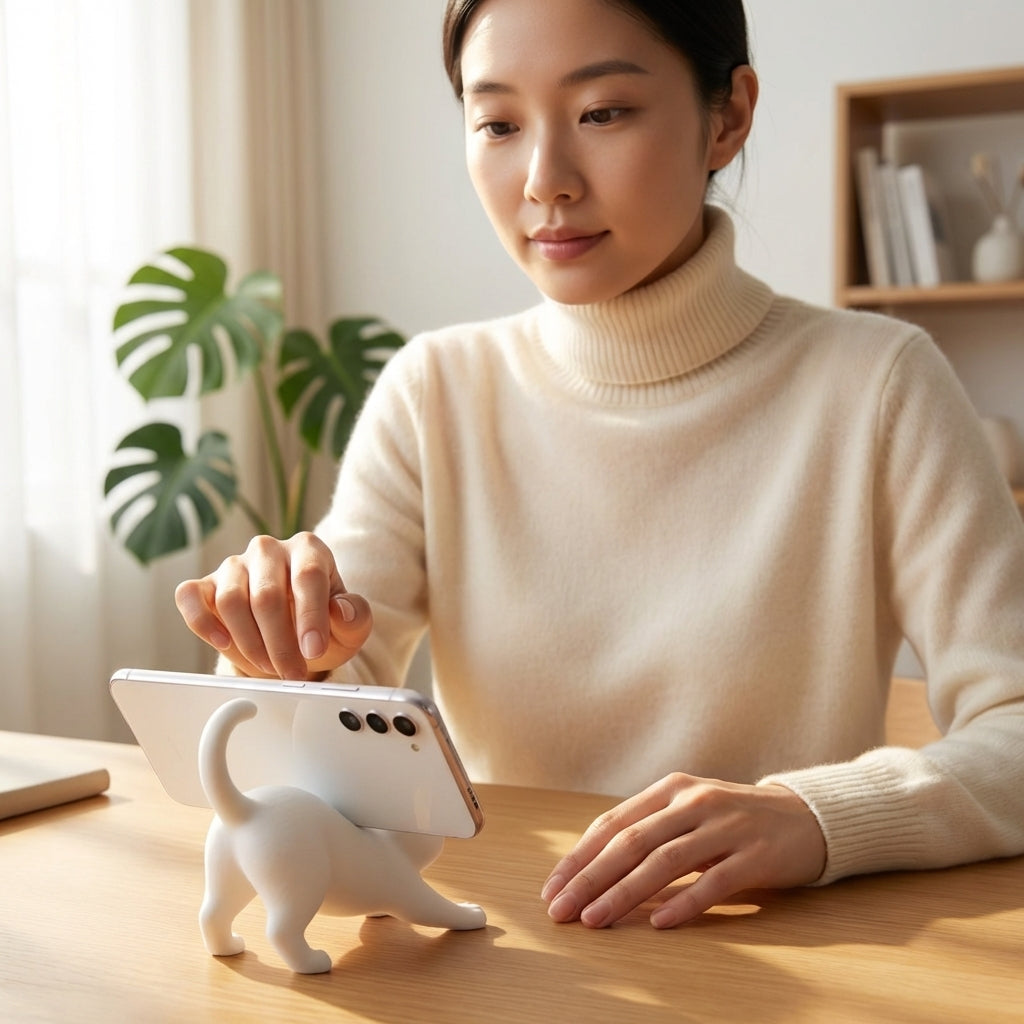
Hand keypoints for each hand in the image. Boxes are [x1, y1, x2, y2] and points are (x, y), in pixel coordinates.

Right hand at [174, 532, 372, 679]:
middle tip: (292, 673)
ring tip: (268, 667)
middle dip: (279, 642)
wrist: (296, 636)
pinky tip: (223, 643)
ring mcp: (234, 565)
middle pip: (266, 594)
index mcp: (309, 549)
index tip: (313, 650)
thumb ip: (356, 617)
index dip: (310, 616)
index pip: (307, 576)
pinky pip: (190, 597)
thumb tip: (341, 610)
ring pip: (230, 599)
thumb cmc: (326, 625)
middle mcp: (269, 550)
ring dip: (249, 642)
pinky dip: (204, 622)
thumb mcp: (351, 627)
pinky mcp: (206, 584)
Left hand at [541, 773, 825, 928]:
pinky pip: (713, 881)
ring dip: (623, 893)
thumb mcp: (687, 812)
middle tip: (561, 910)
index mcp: (670, 789)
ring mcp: (725, 826)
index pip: (613, 824)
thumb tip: (591, 868)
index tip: (552, 888)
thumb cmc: (733, 820)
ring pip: (664, 861)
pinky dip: (683, 902)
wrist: (805, 817)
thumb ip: (647, 830)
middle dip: (590, 879)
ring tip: (595, 920)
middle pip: (631, 842)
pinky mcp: (755, 855)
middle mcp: (693, 802)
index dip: (579, 857)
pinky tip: (659, 923)